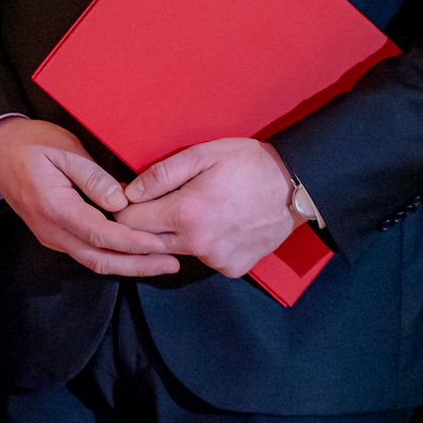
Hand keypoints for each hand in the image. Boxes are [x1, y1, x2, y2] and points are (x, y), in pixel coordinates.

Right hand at [0, 117, 178, 276]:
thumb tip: (122, 201)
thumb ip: (93, 177)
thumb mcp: (64, 150)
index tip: (160, 243)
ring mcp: (51, 236)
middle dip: (138, 265)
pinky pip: (86, 253)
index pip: (101, 234)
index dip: (133, 242)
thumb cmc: (31, 144)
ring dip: (128, 265)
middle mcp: (51, 230)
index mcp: (54, 207)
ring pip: (94, 261)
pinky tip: (134, 252)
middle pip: (100, 259)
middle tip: (171, 263)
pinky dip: (113, 257)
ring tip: (161, 262)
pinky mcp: (53, 235)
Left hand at [116, 138, 298, 277]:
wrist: (295, 186)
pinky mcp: (233, 268)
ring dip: (176, 234)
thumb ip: (161, 174)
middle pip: (148, 241)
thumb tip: (129, 193)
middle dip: (145, 224)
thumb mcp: (202, 155)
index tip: (132, 197)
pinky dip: (204, 244)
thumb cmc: (248, 164)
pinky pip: (205, 259)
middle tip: (161, 202)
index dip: (126, 208)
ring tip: (197, 208)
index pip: (130, 222)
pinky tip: (218, 224)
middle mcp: (199, 244)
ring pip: (176, 251)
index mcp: (187, 214)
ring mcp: (217, 259)